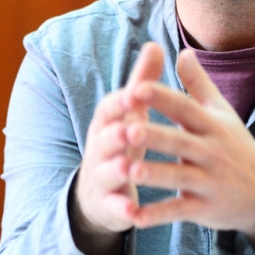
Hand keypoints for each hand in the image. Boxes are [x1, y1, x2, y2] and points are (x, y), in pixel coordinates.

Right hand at [70, 43, 163, 254]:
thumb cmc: (122, 142)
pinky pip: (113, 207)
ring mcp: (101, 177)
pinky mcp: (107, 204)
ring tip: (128, 166)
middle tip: (131, 127)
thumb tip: (154, 43)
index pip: (110, 108)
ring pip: (106, 171)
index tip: (137, 91)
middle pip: (104, 138)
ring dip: (116, 168)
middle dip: (115, 132)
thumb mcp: (131, 113)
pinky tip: (134, 211)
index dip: (121, 100)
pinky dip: (122, 208)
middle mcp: (100, 148)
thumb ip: (142, 82)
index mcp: (108, 123)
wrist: (101, 192)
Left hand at [125, 48, 254, 248]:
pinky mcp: (205, 208)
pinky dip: (158, 215)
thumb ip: (198, 85)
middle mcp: (212, 152)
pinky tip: (134, 217)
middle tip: (127, 131)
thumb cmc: (236, 147)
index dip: (162, 99)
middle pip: (180, 142)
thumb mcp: (222, 114)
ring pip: (179, 177)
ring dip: (155, 175)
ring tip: (129, 171)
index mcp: (212, 125)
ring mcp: (210, 181)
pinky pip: (180, 211)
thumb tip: (183, 51)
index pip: (185, 108)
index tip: (137, 88)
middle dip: (154, 137)